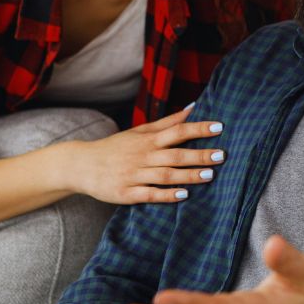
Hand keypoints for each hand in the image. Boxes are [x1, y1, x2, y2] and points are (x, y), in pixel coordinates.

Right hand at [68, 104, 224, 204]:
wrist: (81, 165)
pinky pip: (149, 194)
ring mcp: (134, 175)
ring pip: (165, 175)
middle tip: (222, 155)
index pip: (176, 131)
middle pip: (174, 154)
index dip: (198, 129)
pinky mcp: (126, 193)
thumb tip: (193, 108)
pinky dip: (166, 195)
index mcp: (147, 140)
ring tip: (210, 175)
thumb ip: (167, 122)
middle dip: (199, 155)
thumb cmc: (115, 147)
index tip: (219, 127)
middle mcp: (142, 156)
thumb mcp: (139, 132)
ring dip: (188, 175)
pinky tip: (183, 195)